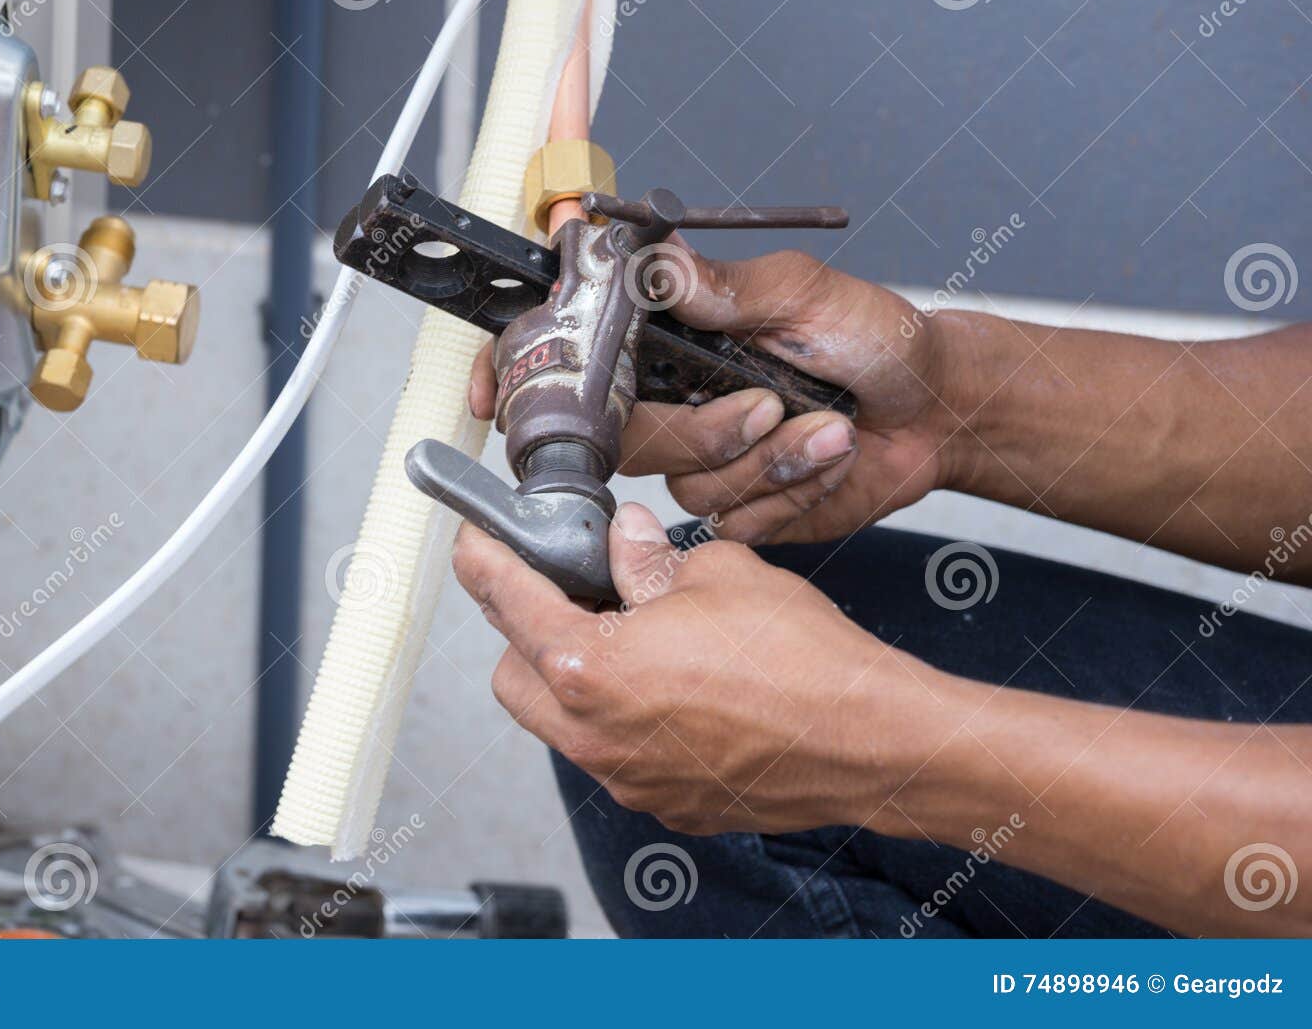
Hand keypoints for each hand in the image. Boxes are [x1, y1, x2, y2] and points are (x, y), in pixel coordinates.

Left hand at [451, 502, 942, 836]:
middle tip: (567, 593)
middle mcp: (594, 735)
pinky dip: (619, 719)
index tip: (475, 545)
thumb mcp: (715, 573)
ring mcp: (627, 777)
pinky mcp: (664, 803)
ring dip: (571, 680)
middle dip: (524, 632)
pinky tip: (669, 687)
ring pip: (559, 725)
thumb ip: (651, 559)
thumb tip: (625, 541)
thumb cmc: (801, 660)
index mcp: (589, 667)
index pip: (507, 603)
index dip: (485, 563)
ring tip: (628, 639)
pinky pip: (613, 756)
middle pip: (514, 677)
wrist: (869, 742)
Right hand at [469, 241, 964, 542]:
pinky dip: (789, 490)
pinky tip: (828, 459)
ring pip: (684, 485)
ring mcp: (701, 457)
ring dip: (768, 460)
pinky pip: (731, 521)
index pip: (571, 354)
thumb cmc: (877, 340)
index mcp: (672, 336)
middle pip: (626, 438)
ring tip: (827, 426)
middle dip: (707, 431)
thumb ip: (724, 287)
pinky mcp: (737, 508)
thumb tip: (654, 264)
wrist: (936, 412)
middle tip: (771, 404)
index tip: (498, 398)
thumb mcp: (804, 295)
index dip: (521, 375)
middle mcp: (673, 398)